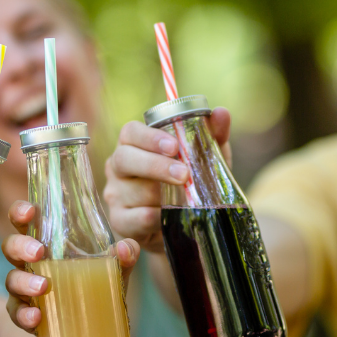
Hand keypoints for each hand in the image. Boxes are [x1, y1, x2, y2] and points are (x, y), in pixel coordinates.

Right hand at [1, 201, 140, 333]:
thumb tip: (124, 248)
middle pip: (11, 246)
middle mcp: (30, 262)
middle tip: (39, 252)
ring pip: (11, 279)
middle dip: (20, 246)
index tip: (30, 212)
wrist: (100, 326)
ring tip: (43, 286)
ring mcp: (25, 289)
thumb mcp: (116, 270)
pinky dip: (23, 314)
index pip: (26, 220)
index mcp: (47, 242)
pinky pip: (15, 312)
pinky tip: (37, 317)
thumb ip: (124, 256)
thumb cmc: (99, 285)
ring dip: (24, 282)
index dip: (20, 212)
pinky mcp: (25, 314)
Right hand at [103, 108, 231, 253]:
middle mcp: (117, 166)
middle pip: (124, 158)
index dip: (149, 137)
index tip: (174, 146)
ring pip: (134, 191)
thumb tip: (221, 113)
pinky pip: (134, 219)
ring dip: (161, 196)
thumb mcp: (202, 158)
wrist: (178, 223)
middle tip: (184, 174)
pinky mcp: (119, 220)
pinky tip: (167, 217)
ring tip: (184, 200)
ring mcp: (115, 193)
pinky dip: (154, 218)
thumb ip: (211, 135)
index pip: (131, 132)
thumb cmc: (185, 181)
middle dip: (155, 166)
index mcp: (133, 143)